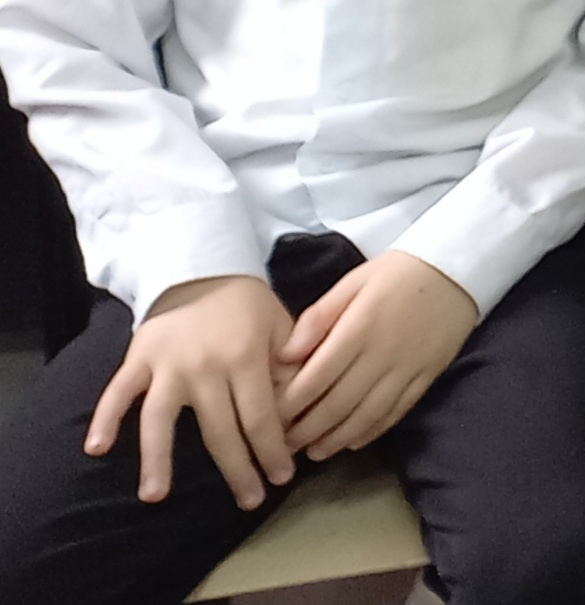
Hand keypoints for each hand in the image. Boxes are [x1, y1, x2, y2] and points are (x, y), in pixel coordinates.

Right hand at [88, 273, 294, 509]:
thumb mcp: (281, 326)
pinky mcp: (138, 358)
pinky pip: (118, 391)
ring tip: (155, 495)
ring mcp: (168, 364)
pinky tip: (95, 448)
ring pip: (161, 418)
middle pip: (220, 429)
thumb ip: (292, 364)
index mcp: (245, 356)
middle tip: (249, 500)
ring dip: (157, 458)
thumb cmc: (247, 305)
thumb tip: (304, 409)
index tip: (282, 477)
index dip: (272, 450)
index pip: (261, 416)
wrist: (203, 267)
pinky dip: (105, 418)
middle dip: (237, 469)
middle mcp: (206, 365)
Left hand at [275, 251, 476, 462]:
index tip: (268, 419)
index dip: (289, 404)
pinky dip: (372, 431)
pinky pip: (397, 411)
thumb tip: (285, 354)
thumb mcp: (355, 280)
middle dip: (306, 430)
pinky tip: (353, 442)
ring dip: (336, 438)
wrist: (460, 266)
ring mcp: (408, 368)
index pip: (316, 377)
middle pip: (338, 403)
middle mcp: (382, 354)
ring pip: (366, 415)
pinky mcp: (428, 375)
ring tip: (313, 453)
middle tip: (283, 446)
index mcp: (360, 328)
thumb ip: (319, 316)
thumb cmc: (399, 271)